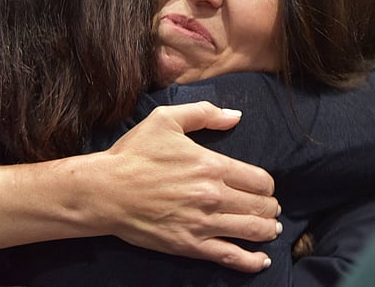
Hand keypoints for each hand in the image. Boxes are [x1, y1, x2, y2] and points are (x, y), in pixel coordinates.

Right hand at [102, 102, 279, 272]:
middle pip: (261, 206)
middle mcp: (213, 196)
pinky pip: (231, 257)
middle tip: (270, 208)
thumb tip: (236, 116)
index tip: (264, 187)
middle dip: (270, 207)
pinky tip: (262, 260)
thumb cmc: (133, 154)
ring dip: (267, 230)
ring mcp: (203, 224)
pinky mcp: (190, 246)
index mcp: (211, 165)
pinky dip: (252, 261)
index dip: (267, 185)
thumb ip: (204, 113)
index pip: (260, 180)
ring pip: (253, 231)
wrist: (104, 191)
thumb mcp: (166, 120)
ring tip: (270, 229)